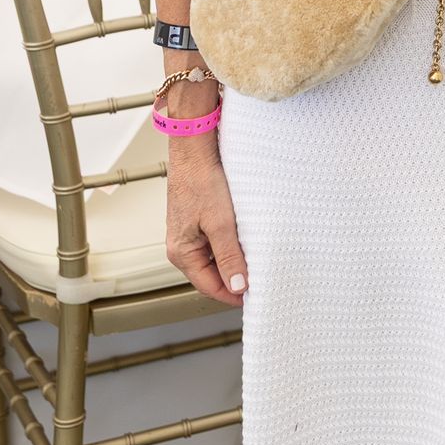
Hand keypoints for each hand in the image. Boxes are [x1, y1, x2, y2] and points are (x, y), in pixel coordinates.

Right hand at [165, 142, 248, 301]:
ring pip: (217, 259)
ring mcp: (189, 235)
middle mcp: (182, 248)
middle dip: (236, 277)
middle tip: (263, 274)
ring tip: (256, 254)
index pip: (211, 288)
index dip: (235, 294)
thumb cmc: (201, 181)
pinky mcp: (197, 222)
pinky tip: (246, 236)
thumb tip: (238, 288)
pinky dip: (232, 244)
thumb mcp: (220, 224)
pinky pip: (216, 243)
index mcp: (182, 254)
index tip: (259, 294)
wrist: (194, 150)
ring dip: (236, 259)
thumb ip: (229, 258)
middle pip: (213, 276)